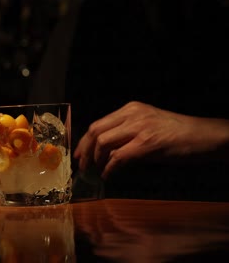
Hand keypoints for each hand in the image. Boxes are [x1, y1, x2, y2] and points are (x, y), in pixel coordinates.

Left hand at [73, 101, 228, 178]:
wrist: (206, 136)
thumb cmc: (179, 134)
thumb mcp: (148, 128)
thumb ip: (126, 136)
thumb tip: (107, 154)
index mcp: (131, 109)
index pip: (98, 124)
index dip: (84, 141)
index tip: (79, 154)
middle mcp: (132, 114)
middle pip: (95, 131)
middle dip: (84, 151)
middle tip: (82, 166)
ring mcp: (140, 128)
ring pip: (103, 142)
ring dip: (96, 160)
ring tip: (96, 171)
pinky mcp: (147, 143)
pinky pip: (119, 157)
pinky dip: (110, 168)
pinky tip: (109, 175)